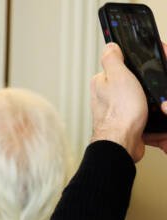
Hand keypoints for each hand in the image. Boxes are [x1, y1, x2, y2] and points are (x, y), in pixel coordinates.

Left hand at [91, 43, 152, 161]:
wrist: (123, 141)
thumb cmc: (120, 112)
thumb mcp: (118, 76)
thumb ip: (112, 59)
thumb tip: (109, 46)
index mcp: (100, 83)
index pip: (118, 66)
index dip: (133, 65)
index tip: (144, 67)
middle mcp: (104, 96)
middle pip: (130, 82)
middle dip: (143, 83)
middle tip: (149, 86)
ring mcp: (114, 110)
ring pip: (137, 97)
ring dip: (147, 98)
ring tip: (151, 100)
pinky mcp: (124, 122)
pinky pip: (141, 112)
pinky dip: (148, 112)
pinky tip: (152, 112)